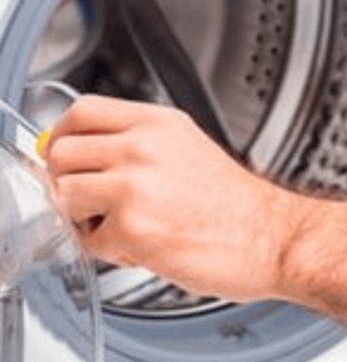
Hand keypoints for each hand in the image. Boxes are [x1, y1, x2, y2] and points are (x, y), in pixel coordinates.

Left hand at [43, 95, 295, 302]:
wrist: (271, 237)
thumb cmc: (236, 203)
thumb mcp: (188, 148)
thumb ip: (136, 144)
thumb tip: (80, 153)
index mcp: (159, 123)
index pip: (81, 111)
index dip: (62, 135)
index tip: (64, 154)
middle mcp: (143, 147)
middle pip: (60, 151)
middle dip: (67, 180)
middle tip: (90, 198)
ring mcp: (134, 186)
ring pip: (64, 195)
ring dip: (82, 217)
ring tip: (118, 224)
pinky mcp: (131, 229)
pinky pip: (88, 241)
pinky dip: (108, 251)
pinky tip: (142, 245)